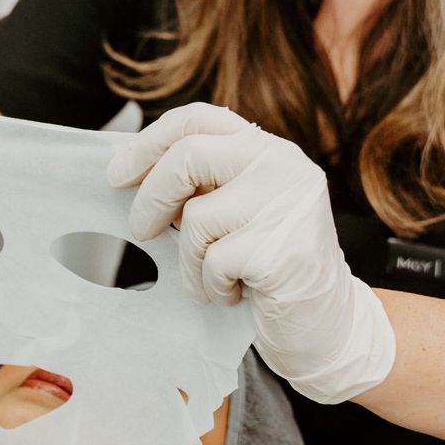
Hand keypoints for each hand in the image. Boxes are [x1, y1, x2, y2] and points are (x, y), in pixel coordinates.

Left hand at [106, 102, 396, 404]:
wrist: (326, 325)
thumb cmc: (269, 269)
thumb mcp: (238, 213)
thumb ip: (201, 187)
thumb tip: (129, 176)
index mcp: (268, 150)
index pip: (200, 119)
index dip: (149, 142)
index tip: (118, 174)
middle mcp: (283, 166)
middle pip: (190, 156)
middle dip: (151, 196)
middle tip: (140, 230)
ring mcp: (287, 205)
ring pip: (197, 218)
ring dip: (190, 261)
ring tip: (212, 279)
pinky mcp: (282, 248)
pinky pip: (214, 262)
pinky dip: (210, 287)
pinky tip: (234, 294)